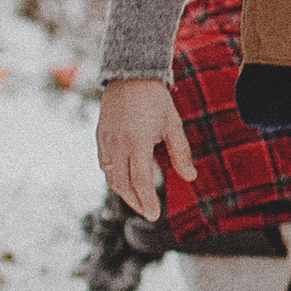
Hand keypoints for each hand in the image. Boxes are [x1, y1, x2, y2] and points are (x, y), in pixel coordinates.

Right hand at [97, 77, 189, 225]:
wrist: (131, 74)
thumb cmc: (155, 99)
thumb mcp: (173, 124)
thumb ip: (180, 153)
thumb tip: (190, 177)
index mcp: (137, 142)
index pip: (140, 181)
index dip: (147, 201)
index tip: (154, 215)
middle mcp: (118, 145)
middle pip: (123, 184)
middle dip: (135, 202)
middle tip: (148, 212)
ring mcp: (106, 141)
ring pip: (111, 177)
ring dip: (124, 192)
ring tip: (138, 200)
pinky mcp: (100, 136)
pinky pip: (104, 164)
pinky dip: (114, 177)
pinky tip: (125, 180)